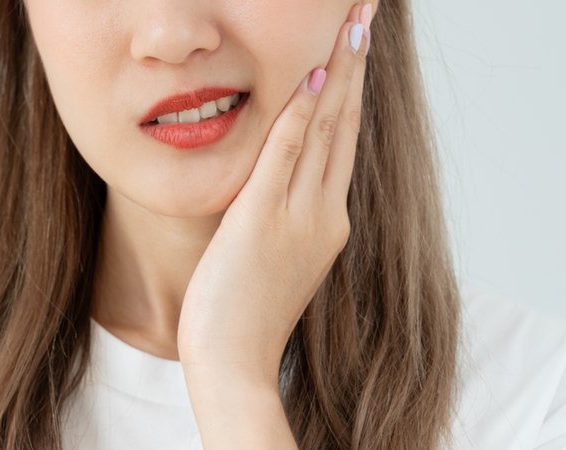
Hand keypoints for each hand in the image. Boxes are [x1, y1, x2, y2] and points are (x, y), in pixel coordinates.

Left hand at [177, 2, 372, 386]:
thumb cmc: (246, 312)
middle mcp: (323, 213)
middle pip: (344, 125)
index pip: (341, 141)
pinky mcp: (262, 223)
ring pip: (324, 132)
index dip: (350, 90)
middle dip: (355, 65)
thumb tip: (276, 180)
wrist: (234, 362)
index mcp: (326, 221)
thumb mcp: (274, 256)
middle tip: (365, 16)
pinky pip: (284, 158)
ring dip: (337, 73)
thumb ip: (281, 215)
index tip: (354, 49)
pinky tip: (310, 77)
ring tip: (351, 26)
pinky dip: (299, 116)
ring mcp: (298, 217)